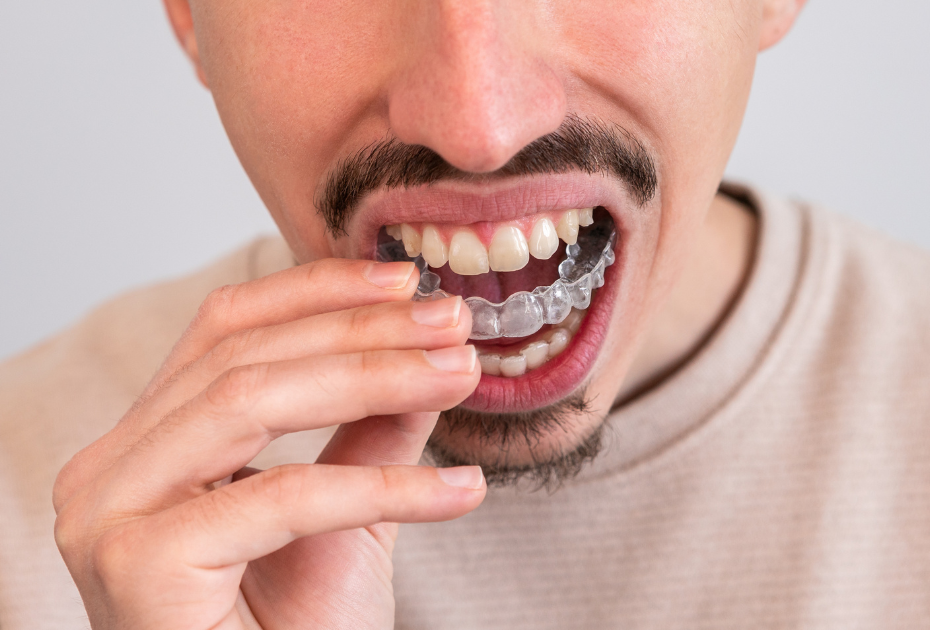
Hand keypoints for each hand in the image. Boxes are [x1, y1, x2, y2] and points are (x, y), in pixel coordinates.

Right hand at [52, 258, 483, 628]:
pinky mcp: (136, 565)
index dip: (316, 292)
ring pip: (249, 402)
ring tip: (458, 373)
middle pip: (240, 358)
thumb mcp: (346, 513)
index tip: (406, 283)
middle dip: (361, 331)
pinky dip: (381, 486)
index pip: (224, 331)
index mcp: (147, 444)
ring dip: (372, 377)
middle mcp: (109, 468)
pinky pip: (280, 498)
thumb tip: (427, 349)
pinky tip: (459, 491)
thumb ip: (370, 428)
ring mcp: (110, 514)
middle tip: (454, 323)